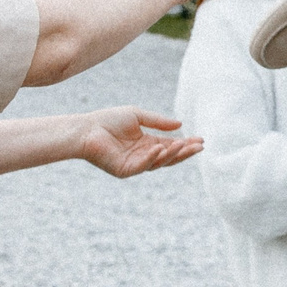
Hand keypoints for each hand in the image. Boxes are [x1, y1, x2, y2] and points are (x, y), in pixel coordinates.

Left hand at [74, 107, 202, 177]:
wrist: (85, 129)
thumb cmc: (107, 120)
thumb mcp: (137, 116)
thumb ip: (158, 122)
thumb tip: (180, 125)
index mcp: (147, 143)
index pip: (171, 145)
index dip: (186, 143)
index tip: (201, 140)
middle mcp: (143, 155)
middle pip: (169, 156)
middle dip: (185, 152)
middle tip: (199, 146)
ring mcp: (135, 164)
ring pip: (159, 162)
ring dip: (172, 154)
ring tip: (183, 145)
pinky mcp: (125, 170)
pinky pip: (142, 166)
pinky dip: (152, 158)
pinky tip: (160, 148)